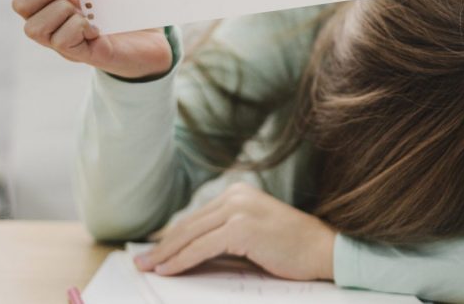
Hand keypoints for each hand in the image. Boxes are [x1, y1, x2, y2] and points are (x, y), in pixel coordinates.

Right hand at [12, 0, 171, 78]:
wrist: (151, 40)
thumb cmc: (124, 8)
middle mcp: (48, 22)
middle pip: (20, 3)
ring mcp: (59, 42)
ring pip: (34, 27)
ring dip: (63, 9)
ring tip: (87, 9)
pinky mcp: (79, 55)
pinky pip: (61, 41)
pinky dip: (79, 27)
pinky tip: (97, 26)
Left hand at [135, 183, 336, 280]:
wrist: (322, 249)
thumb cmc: (291, 248)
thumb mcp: (253, 235)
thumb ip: (224, 237)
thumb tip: (188, 253)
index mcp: (237, 193)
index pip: (195, 218)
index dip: (171, 236)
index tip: (153, 251)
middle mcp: (235, 196)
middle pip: (188, 224)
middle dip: (162, 246)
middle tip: (141, 262)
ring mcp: (238, 210)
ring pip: (190, 235)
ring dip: (165, 254)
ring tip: (148, 268)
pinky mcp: (241, 228)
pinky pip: (202, 247)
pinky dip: (181, 260)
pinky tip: (168, 270)